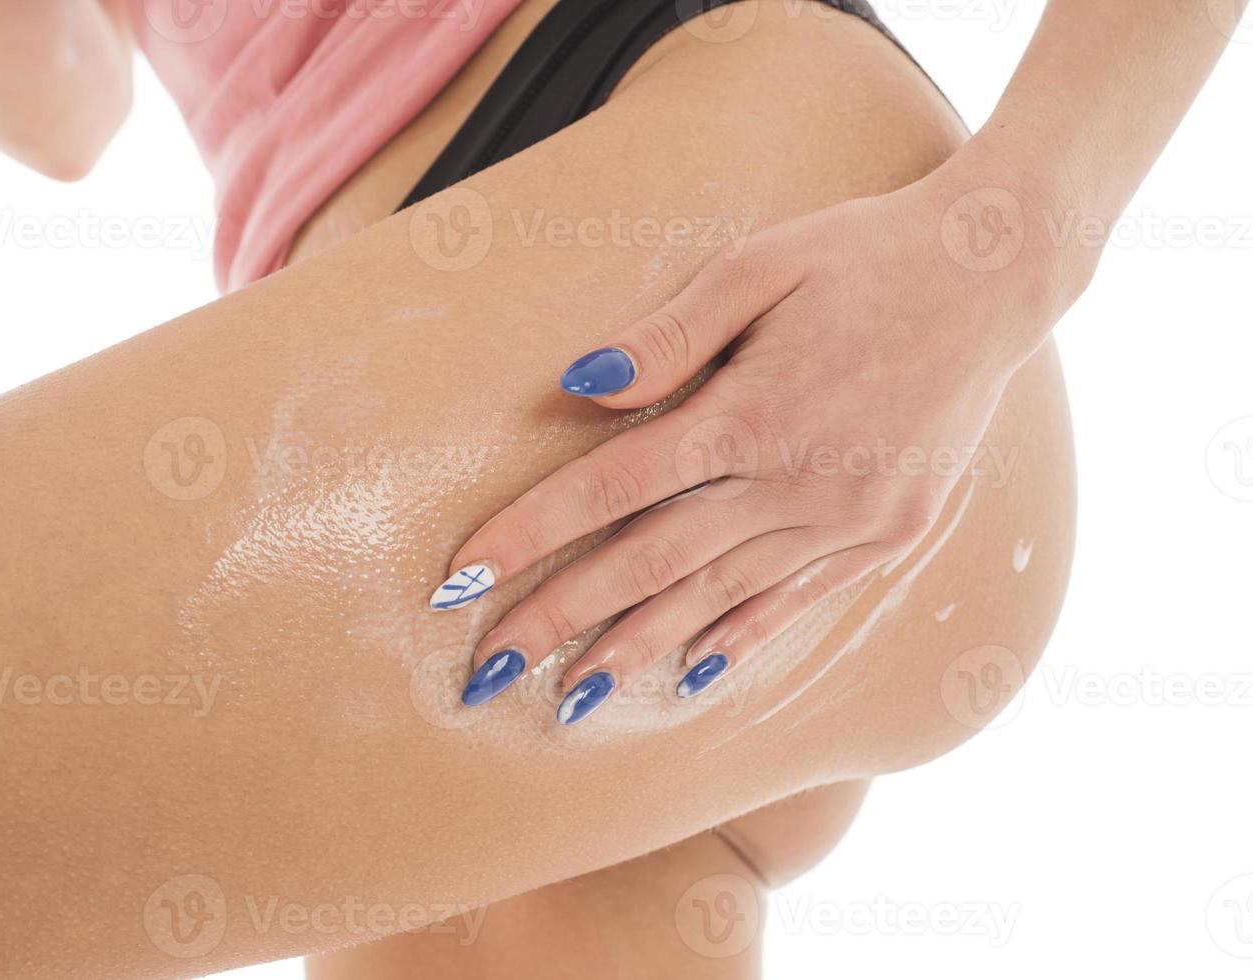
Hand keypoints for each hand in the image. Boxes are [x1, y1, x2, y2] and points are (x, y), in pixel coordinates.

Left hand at [434, 166, 1085, 724]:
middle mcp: (793, 482)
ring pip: (715, 599)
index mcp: (750, 412)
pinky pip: (795, 602)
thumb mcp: (760, 266)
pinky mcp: (886, 536)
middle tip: (485, 671)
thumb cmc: (864, 256)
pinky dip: (736, 641)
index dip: (526, 535)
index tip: (459, 582)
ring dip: (635, 651)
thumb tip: (580, 386)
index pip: (609, 488)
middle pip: (649, 562)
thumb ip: (670, 334)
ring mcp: (845, 520)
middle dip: (559, 618)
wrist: (993, 278)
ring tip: (568, 699)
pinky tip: (689, 676)